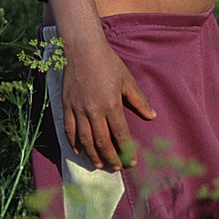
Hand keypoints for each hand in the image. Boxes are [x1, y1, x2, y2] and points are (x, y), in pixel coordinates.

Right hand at [61, 37, 156, 170]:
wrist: (82, 50)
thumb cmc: (108, 63)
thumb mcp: (127, 80)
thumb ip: (139, 100)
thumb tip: (152, 116)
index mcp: (111, 105)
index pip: (120, 135)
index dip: (126, 151)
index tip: (132, 163)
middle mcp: (93, 111)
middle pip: (102, 142)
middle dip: (110, 158)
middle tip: (116, 168)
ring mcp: (78, 109)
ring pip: (85, 140)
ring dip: (93, 155)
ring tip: (100, 164)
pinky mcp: (66, 106)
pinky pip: (69, 130)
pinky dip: (73, 143)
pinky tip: (79, 151)